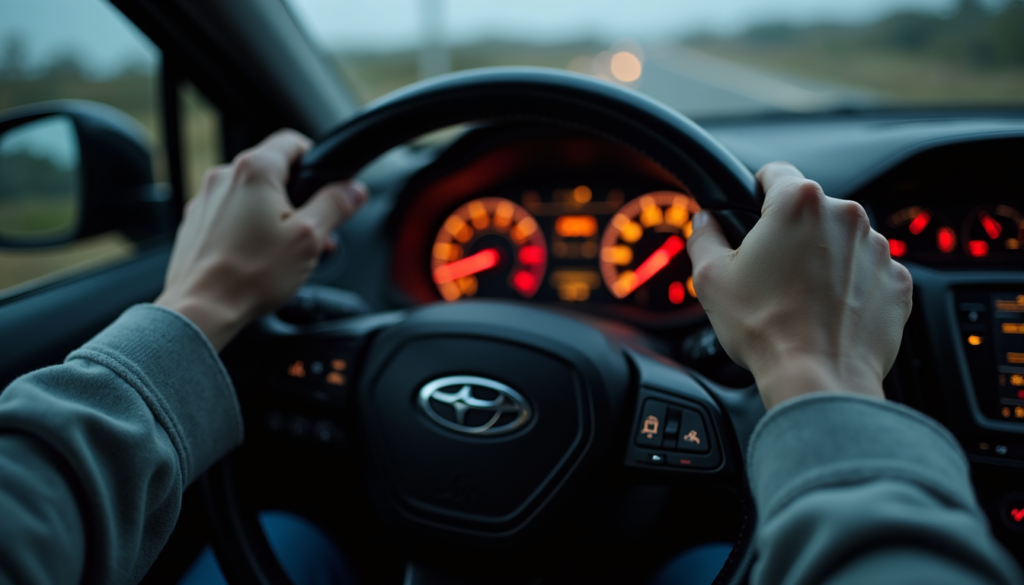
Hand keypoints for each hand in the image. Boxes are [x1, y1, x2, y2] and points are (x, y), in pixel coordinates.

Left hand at [155, 130, 366, 350]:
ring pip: (252, 196)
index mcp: (255, 170)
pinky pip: (231, 215)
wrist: (202, 307)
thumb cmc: (251, 274)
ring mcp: (206, 200)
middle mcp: (224, 177)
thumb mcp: (309, 238)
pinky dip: (249, 229)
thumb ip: (335, 206)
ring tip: (286, 252)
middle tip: (312, 232)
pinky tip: (259, 258)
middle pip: (273, 172)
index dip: (316, 160)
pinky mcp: (196, 223)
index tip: (327, 184)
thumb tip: (353, 189)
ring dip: (274, 216)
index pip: (293, 141)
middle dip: (298, 198)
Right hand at [685, 162, 911, 409]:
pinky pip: (869, 272)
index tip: (753, 213)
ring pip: (843, 240)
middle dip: (792, 233)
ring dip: (824, 259)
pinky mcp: (898, 281)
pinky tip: (829, 312)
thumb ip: (704, 236)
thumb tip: (706, 222)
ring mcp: (878, 248)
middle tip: (770, 272)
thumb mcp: (710, 278)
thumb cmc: (766, 328)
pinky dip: (852, 286)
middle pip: (812, 210)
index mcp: (798, 203)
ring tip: (801, 299)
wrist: (818, 378)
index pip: (775, 172)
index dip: (757, 193)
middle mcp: (846, 215)